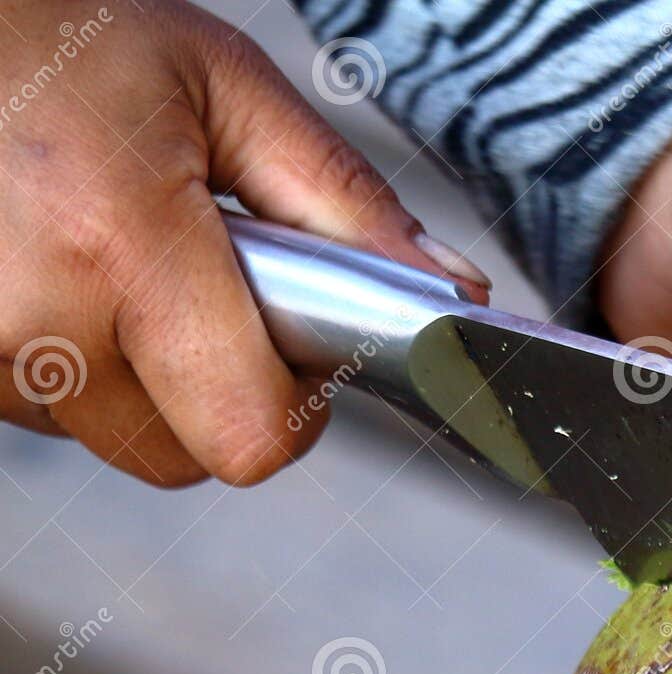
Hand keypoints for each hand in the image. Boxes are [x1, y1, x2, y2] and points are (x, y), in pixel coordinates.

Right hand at [0, 0, 486, 487]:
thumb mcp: (223, 86)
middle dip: (221, 393)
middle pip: (191, 459)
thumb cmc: (59, 33)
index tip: (292, 341)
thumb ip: (345, 201)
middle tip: (200, 287)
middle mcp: (38, 314)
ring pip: (121, 440)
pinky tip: (65, 271)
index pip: (254, 436)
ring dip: (145, 377)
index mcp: (121, 242)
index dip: (294, 406)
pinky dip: (80, 364)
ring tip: (116, 259)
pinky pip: (57, 413)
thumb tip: (456, 296)